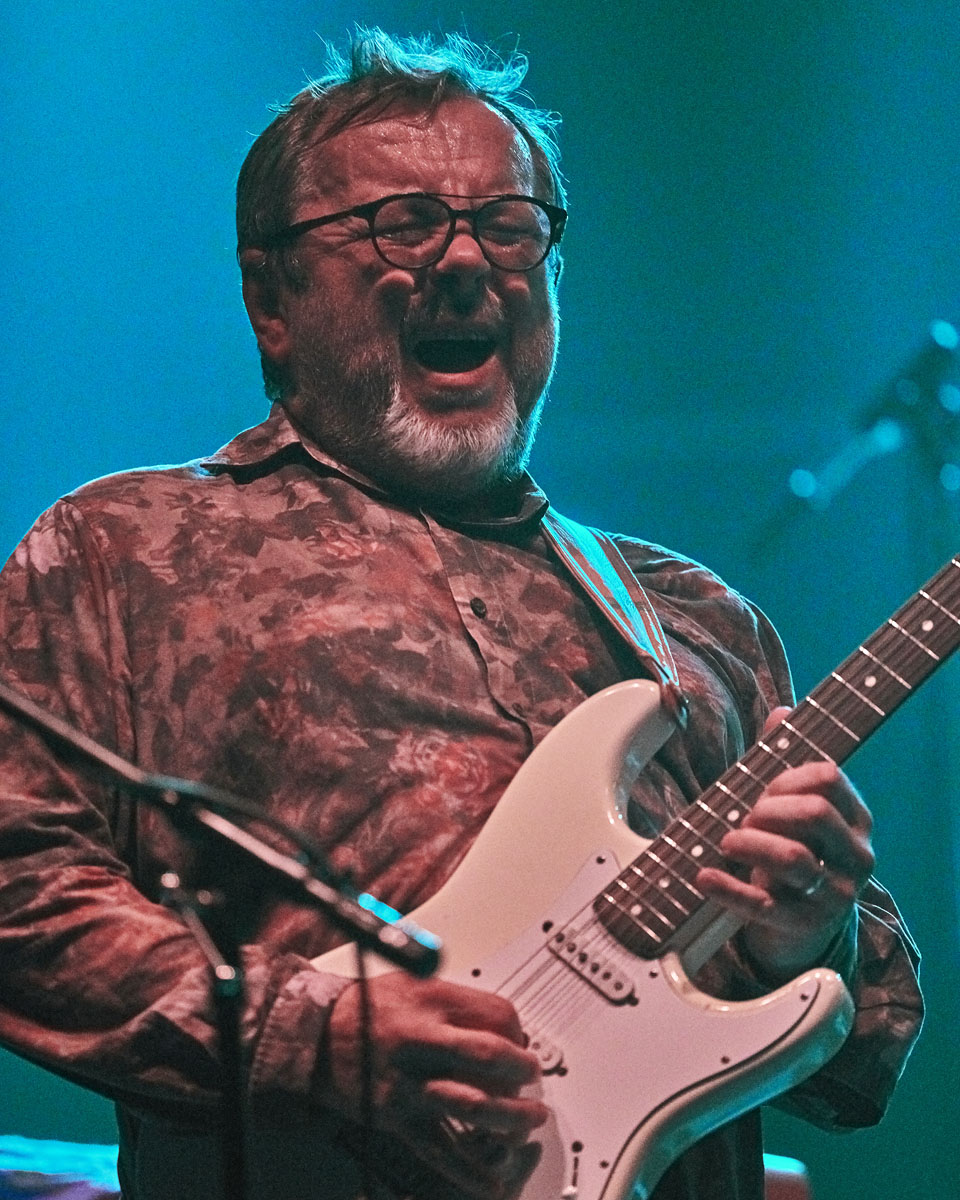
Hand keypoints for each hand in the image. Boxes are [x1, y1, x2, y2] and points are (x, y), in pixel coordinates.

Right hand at [317, 972, 547, 1198]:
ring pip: (472, 1104)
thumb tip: (503, 1024)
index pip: (494, 1015)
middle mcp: (420, 1041)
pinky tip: (492, 1178)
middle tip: (533, 1074)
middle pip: (488, 1056)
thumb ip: (456, 1001)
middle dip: (522, 1069)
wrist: (315, 1035)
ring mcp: (408, 1084)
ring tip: (531, 1117)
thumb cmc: (367, 1007)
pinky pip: (438, 1148)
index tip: (522, 1040)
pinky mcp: (397, 1117)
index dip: (517, 1030)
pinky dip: (468, 1169)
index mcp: (428, 1002)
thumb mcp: (413, 982)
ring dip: (510, 1115)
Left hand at [696, 707, 875, 979]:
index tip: (764, 786)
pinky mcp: (800, 926)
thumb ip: (785, 759)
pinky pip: (762, 906)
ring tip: (725, 841)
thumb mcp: (791, 806)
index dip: (786, 775)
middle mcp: (855, 858)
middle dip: (768, 807)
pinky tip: (703, 875)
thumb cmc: (793, 848)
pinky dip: (727, 888)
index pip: (828, 778)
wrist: (797, 925)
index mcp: (856, 820)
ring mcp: (832, 896)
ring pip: (793, 858)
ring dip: (749, 843)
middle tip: (744, 816)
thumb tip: (782, 710)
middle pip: (815, 813)